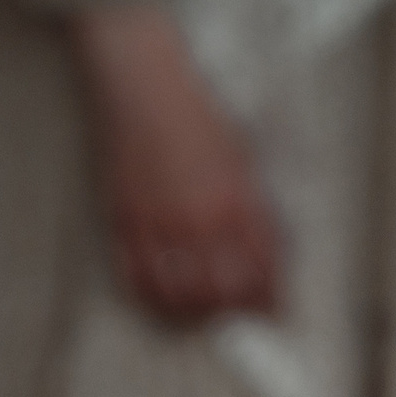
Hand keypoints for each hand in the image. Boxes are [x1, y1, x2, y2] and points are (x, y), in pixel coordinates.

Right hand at [69, 6, 281, 325]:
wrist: (144, 80)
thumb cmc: (195, 110)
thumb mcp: (243, 158)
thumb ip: (256, 207)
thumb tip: (269, 253)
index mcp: (237, 203)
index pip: (261, 273)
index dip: (269, 300)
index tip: (271, 310)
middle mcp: (199, 220)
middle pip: (221, 294)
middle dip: (233, 313)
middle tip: (235, 316)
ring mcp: (159, 223)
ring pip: (178, 296)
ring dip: (192, 314)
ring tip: (200, 315)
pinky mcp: (124, 219)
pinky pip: (137, 277)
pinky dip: (151, 297)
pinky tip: (161, 299)